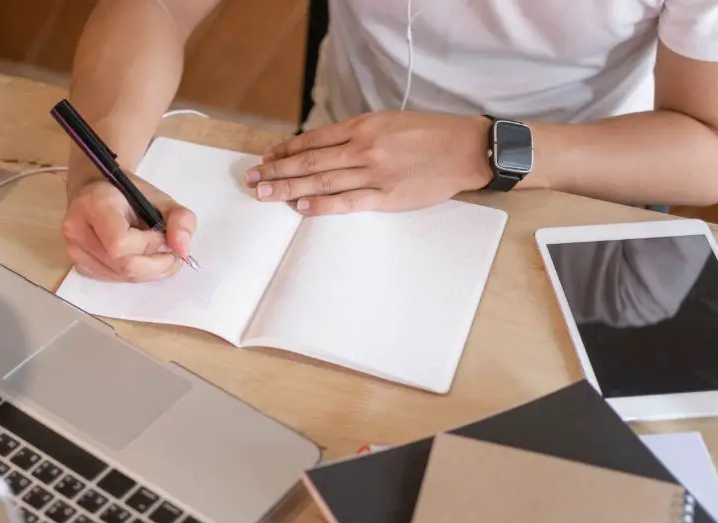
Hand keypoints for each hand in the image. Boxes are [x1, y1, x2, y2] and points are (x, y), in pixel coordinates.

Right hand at [61, 175, 195, 281]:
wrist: (96, 192)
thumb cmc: (128, 194)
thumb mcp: (160, 198)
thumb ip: (180, 219)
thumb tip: (184, 251)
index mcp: (94, 205)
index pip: (120, 243)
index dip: (149, 245)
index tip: (162, 234)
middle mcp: (77, 231)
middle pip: (123, 265)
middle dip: (156, 264)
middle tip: (171, 254)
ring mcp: (75, 251)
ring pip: (121, 276)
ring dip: (149, 271)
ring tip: (159, 254)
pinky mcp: (79, 265)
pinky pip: (115, 279)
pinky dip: (136, 274)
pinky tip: (142, 259)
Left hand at [244, 111, 493, 215]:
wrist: (465, 150)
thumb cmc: (429, 134)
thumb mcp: (389, 121)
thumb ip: (357, 133)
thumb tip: (322, 147)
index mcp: (363, 125)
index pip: (313, 139)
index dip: (285, 150)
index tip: (265, 158)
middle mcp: (364, 147)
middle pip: (310, 160)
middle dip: (276, 171)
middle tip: (252, 180)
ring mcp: (375, 173)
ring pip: (323, 181)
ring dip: (289, 188)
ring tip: (264, 194)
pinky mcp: (388, 196)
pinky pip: (348, 202)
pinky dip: (322, 204)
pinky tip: (301, 206)